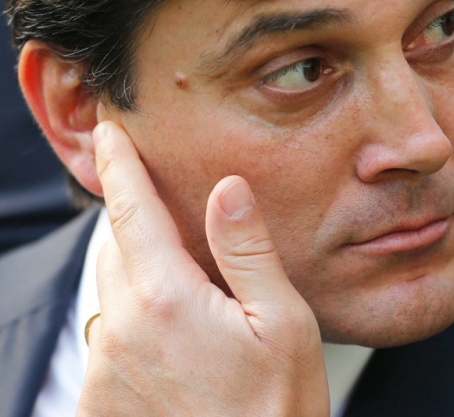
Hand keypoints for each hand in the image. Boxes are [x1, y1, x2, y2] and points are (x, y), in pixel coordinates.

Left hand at [78, 121, 328, 415]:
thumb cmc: (275, 410)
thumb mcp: (283, 323)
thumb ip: (248, 251)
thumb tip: (226, 188)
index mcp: (168, 297)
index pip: (132, 210)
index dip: (119, 164)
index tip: (108, 132)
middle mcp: (123, 326)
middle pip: (118, 245)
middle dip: (133, 217)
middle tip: (160, 202)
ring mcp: (107, 365)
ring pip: (114, 290)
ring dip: (139, 269)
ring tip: (185, 281)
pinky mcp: (101, 397)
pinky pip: (113, 334)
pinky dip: (136, 316)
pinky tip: (177, 338)